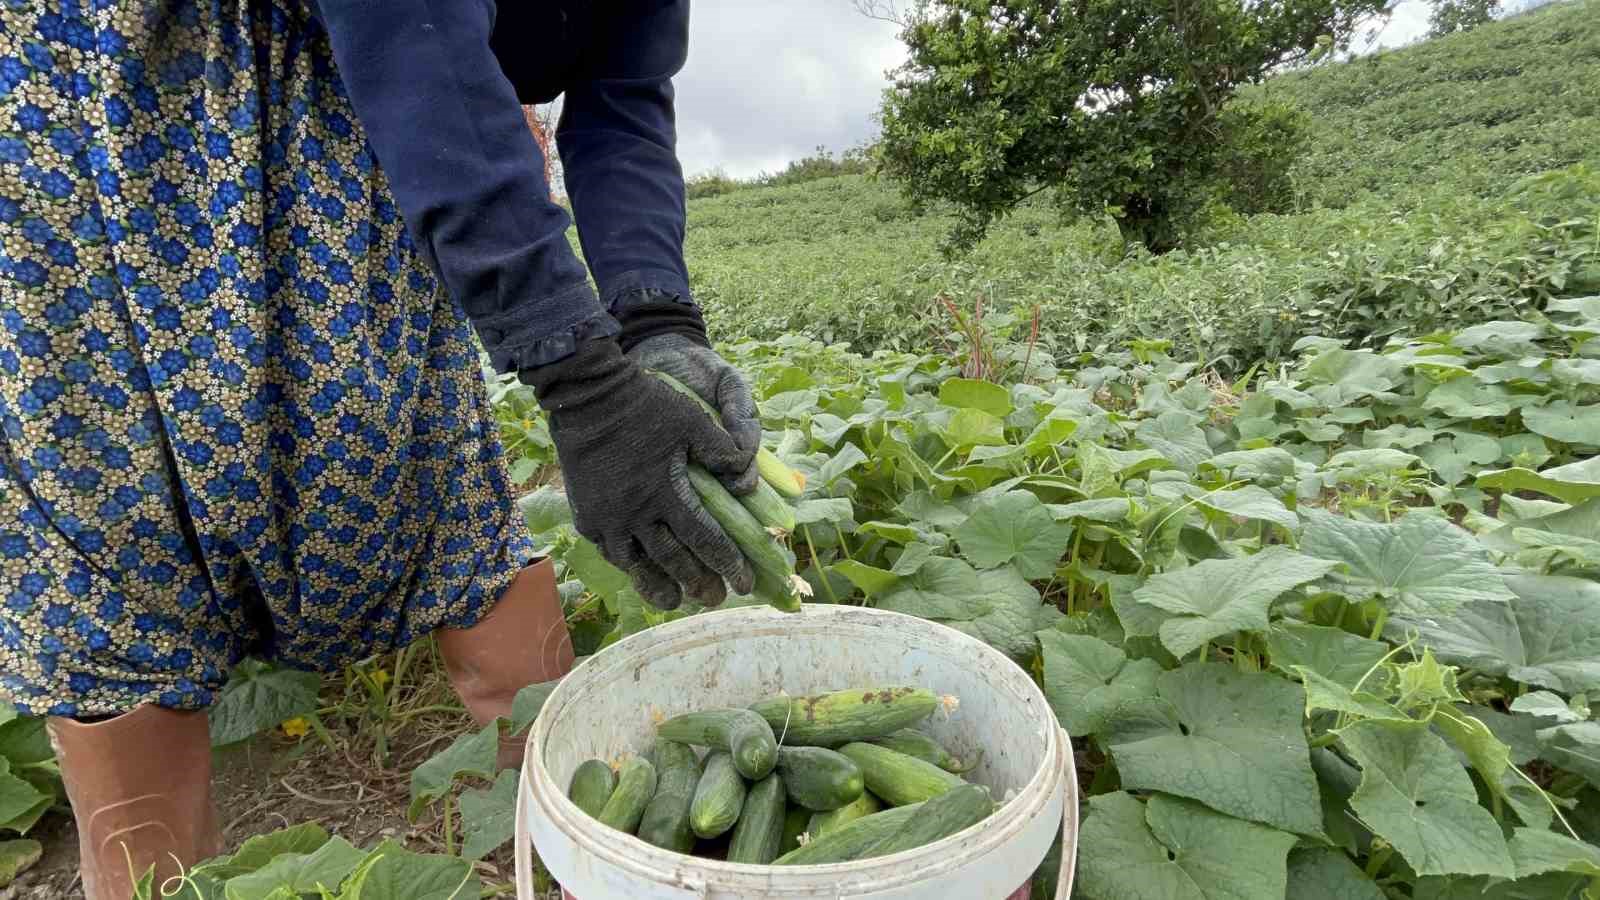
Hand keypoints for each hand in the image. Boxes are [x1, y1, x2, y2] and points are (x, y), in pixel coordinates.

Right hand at [522, 338, 755, 609]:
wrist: (588, 395)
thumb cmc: (646, 403)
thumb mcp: (694, 420)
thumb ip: (724, 451)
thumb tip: (748, 486)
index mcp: (667, 491)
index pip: (704, 539)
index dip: (726, 563)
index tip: (743, 583)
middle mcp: (636, 512)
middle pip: (673, 559)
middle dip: (698, 582)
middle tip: (715, 598)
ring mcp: (607, 517)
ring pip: (637, 564)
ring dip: (659, 585)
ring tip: (676, 601)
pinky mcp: (587, 515)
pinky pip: (610, 551)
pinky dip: (629, 566)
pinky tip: (640, 573)